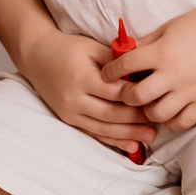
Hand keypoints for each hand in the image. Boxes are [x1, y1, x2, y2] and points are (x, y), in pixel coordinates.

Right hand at [21, 25, 158, 153]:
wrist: (36, 56)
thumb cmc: (67, 48)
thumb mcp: (92, 48)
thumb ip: (116, 62)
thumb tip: (142, 74)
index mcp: (81, 78)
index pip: (113, 92)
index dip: (135, 97)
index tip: (156, 98)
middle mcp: (73, 99)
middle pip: (110, 114)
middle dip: (136, 120)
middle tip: (159, 122)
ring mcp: (69, 112)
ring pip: (103, 128)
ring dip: (128, 135)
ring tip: (150, 138)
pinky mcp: (69, 119)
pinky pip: (93, 133)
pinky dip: (113, 140)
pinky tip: (130, 146)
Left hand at [117, 5, 195, 131]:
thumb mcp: (167, 29)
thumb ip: (145, 45)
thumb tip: (122, 56)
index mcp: (161, 52)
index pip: (125, 66)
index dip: (110, 72)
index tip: (107, 75)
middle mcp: (173, 74)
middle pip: (136, 97)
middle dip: (126, 96)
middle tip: (127, 93)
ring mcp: (190, 90)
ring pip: (157, 114)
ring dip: (147, 111)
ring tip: (149, 103)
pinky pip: (182, 123)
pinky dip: (171, 122)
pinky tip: (169, 112)